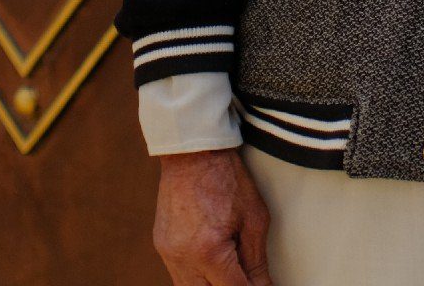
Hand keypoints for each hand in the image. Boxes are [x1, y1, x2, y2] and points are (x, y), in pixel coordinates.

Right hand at [153, 148, 273, 285]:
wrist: (193, 152)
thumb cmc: (226, 178)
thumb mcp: (254, 219)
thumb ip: (257, 262)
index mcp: (209, 251)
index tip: (261, 285)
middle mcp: (183, 258)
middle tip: (246, 278)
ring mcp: (168, 254)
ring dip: (212, 285)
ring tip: (230, 272)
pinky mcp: (162, 247)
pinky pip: (179, 276)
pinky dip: (198, 277)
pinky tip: (212, 267)